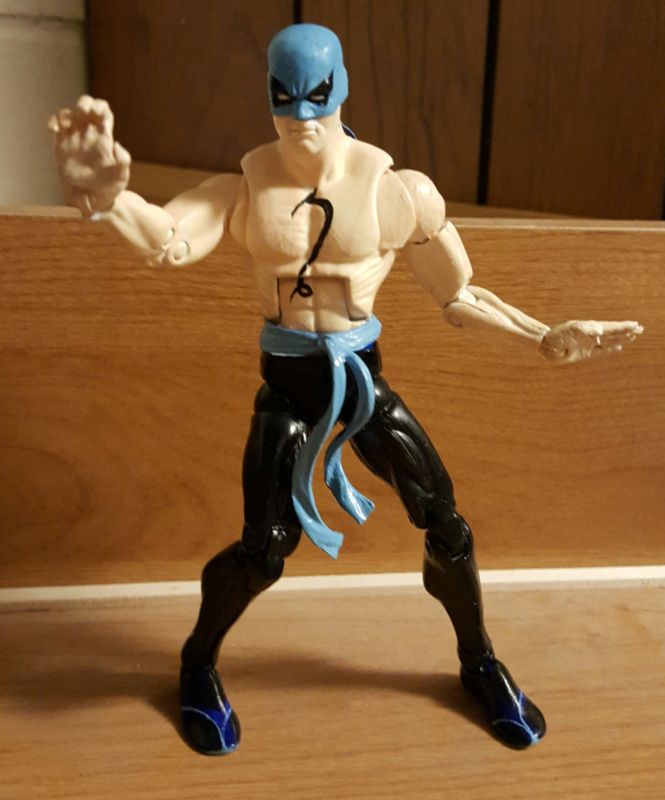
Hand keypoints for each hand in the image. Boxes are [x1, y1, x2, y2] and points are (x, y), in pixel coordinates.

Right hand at [48, 95, 130, 214]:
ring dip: (68, 113)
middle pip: (87, 108)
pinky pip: (56, 126)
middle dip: (85, 103)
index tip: (98, 114)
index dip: (100, 107)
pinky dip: (54, 121)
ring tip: (67, 124)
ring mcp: (75, 139)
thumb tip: (116, 144)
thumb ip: (123, 160)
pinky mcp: (61, 146)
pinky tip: (54, 129)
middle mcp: (89, 134)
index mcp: (105, 137)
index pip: (103, 112)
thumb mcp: (121, 176)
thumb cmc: (109, 189)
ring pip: (70, 114)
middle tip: (83, 112)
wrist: (92, 202)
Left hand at [539, 319, 643, 363]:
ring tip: (634, 335)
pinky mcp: (585, 354)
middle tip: (640, 328)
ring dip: (622, 338)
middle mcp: (591, 335)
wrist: (545, 346)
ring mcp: (589, 344)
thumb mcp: (569, 330)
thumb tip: (599, 330)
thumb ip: (584, 329)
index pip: (610, 327)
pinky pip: (601, 351)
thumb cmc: (556, 337)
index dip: (622, 326)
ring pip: (610, 341)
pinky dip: (611, 349)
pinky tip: (619, 347)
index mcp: (589, 328)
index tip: (634, 324)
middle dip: (626, 331)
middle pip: (613, 332)